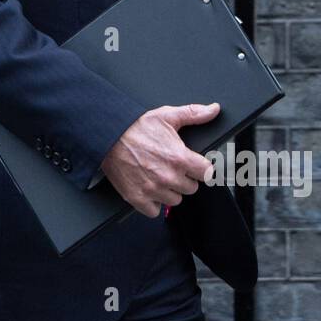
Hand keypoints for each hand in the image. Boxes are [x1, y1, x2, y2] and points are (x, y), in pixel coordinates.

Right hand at [99, 103, 220, 216]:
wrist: (107, 136)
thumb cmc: (135, 127)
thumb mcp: (166, 116)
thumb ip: (193, 114)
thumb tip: (213, 110)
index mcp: (179, 158)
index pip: (206, 174)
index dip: (200, 167)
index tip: (193, 165)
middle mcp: (168, 177)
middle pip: (191, 188)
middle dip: (183, 178)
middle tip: (170, 167)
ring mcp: (153, 190)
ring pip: (174, 200)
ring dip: (168, 191)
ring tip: (157, 176)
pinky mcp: (138, 198)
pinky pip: (154, 211)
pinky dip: (152, 202)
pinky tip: (147, 187)